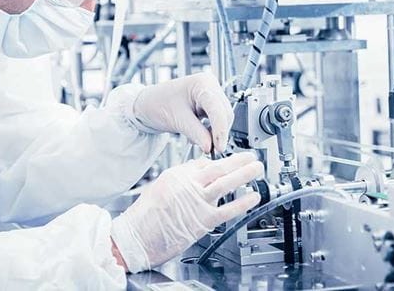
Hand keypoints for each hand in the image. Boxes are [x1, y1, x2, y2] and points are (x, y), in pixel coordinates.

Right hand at [110, 152, 262, 272]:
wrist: (136, 237)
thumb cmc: (144, 216)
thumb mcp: (160, 187)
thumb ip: (180, 180)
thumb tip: (196, 174)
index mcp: (177, 175)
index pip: (203, 163)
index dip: (219, 162)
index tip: (229, 161)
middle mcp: (189, 185)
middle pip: (219, 167)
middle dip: (238, 160)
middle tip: (251, 156)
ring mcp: (197, 202)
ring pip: (226, 183)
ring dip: (244, 174)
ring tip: (257, 168)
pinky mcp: (203, 220)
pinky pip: (229, 209)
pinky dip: (243, 202)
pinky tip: (253, 197)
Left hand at [133, 72, 232, 152]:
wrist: (147, 104)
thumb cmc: (157, 103)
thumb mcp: (177, 120)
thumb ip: (196, 133)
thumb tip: (211, 147)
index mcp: (202, 83)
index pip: (218, 109)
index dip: (220, 130)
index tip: (219, 148)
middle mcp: (210, 85)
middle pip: (224, 113)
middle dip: (219, 133)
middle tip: (211, 150)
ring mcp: (210, 93)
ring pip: (222, 118)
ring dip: (215, 133)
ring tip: (202, 144)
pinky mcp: (208, 103)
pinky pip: (216, 119)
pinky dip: (211, 131)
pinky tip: (200, 137)